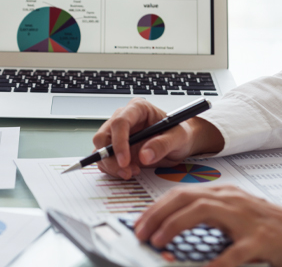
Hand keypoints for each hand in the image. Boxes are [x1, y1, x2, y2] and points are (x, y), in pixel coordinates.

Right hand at [93, 98, 223, 178]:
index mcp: (137, 108)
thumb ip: (163, 145)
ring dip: (111, 165)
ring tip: (132, 172)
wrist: (181, 144)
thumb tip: (144, 156)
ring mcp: (117, 134)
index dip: (119, 142)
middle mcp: (123, 118)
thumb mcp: (179, 138)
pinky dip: (113, 169)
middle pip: (103, 137)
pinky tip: (129, 171)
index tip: (125, 161)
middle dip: (110, 157)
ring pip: (100, 150)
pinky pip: (105, 159)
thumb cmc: (180, 134)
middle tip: (126, 171)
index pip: (119, 122)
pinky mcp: (116, 148)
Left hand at [133, 185, 281, 266]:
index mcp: (222, 194)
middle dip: (157, 214)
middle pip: (184, 198)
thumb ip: (206, 218)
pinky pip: (233, 252)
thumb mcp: (233, 214)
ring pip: (201, 212)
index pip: (180, 193)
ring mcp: (245, 218)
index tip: (140, 223)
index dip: (156, 208)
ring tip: (159, 241)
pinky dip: (216, 262)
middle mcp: (230, 200)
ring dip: (175, 226)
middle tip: (141, 233)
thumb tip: (170, 229)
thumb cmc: (267, 225)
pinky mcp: (259, 240)